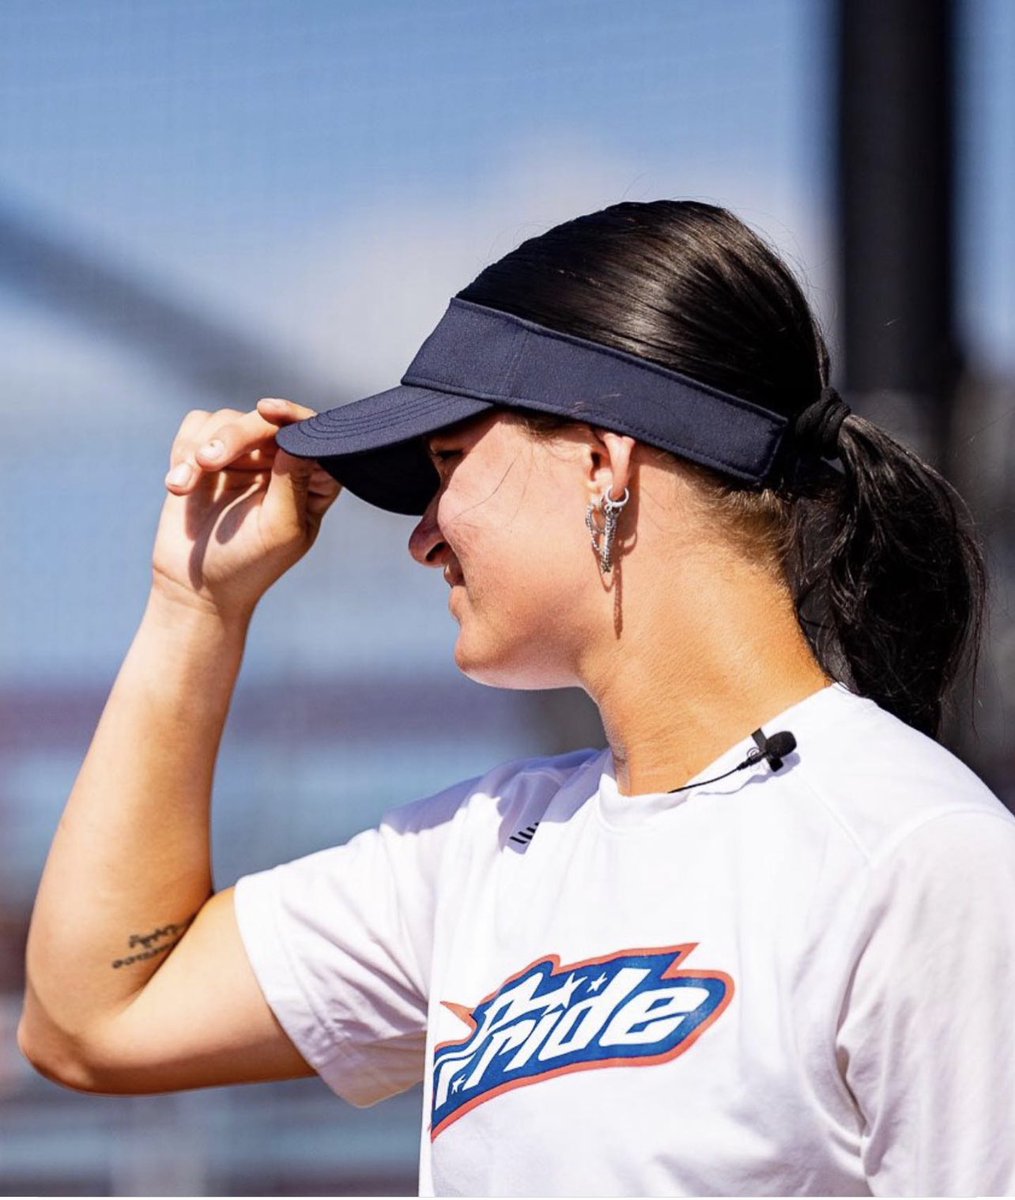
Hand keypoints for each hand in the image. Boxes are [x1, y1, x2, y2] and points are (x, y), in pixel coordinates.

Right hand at [152, 398, 340, 618]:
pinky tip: (179, 485)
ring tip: (185, 486)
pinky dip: (183, 451)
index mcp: (314, 481)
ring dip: (201, 450)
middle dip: (234, 436)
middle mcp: (283, 462)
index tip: (267, 410)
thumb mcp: (279, 530)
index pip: (313, 434)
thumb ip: (292, 483)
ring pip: (226, 419)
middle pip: (265, 422)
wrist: (197, 587)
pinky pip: (197, 427)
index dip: (293, 416)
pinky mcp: (208, 456)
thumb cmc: (249, 565)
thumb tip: (298, 438)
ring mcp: (246, 456)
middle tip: (208, 462)